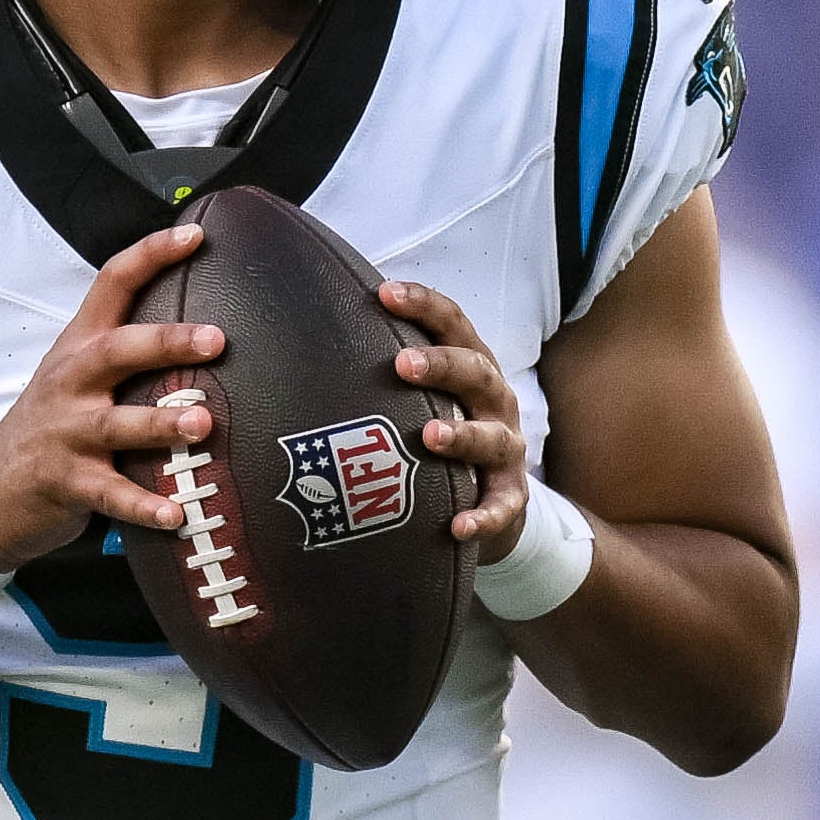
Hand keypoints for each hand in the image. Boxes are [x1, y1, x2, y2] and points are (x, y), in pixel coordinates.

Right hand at [0, 221, 221, 569]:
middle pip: (116, 351)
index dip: (151, 254)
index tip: (195, 234)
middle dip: (166, 343)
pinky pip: (110, 495)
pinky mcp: (65, 482)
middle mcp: (71, 382)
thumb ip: (125, 352)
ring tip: (203, 425)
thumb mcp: (76, 375)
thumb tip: (203, 328)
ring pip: (115, 424)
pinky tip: (177, 514)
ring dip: (160, 423)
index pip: (111, 284)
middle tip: (215, 340)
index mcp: (79, 347)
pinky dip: (143, 505)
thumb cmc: (53, 424)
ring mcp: (65, 433)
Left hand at [378, 281, 529, 565]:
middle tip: (403, 364)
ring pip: (491, 438)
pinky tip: (458, 526)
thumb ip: (388, 370)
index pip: (453, 324)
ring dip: (463, 436)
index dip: (424, 306)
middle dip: (442, 366)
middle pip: (476, 372)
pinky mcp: (510, 496)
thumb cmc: (443, 430)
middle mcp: (494, 401)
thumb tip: (308, 335)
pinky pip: (501, 507)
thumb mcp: (425, 395)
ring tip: (430, 437)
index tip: (384, 293)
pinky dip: (484, 516)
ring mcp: (506, 448)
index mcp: (471, 367)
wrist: (492, 498)